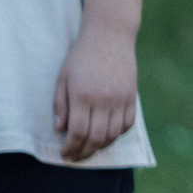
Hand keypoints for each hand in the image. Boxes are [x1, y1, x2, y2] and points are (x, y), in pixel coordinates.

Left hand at [53, 23, 138, 161]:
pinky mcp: (131, 96)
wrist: (109, 36)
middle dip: (84, 152)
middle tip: (75, 157)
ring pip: (113, 134)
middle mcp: (103, 100)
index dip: (70, 147)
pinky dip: (117, 134)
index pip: (77, 132)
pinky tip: (107, 135)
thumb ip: (60, 104)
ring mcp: (120, 99)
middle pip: (96, 137)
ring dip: (100, 146)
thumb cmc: (81, 55)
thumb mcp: (63, 78)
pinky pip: (127, 124)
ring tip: (90, 148)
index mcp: (82, 96)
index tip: (65, 154)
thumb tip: (60, 129)